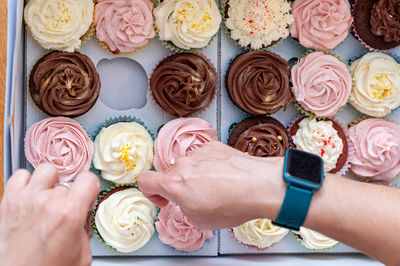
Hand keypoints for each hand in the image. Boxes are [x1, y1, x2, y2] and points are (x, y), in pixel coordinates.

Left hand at [0, 164, 99, 265]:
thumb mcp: (82, 253)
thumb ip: (85, 227)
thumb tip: (83, 214)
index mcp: (70, 213)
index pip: (89, 179)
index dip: (90, 188)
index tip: (86, 195)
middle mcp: (48, 202)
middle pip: (67, 182)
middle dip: (68, 195)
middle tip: (64, 211)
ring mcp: (27, 199)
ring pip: (46, 171)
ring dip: (49, 182)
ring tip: (47, 196)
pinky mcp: (9, 201)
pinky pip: (21, 175)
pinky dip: (26, 182)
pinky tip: (31, 195)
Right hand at [138, 141, 285, 228]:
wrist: (259, 185)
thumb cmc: (233, 204)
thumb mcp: (199, 220)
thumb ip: (183, 207)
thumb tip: (186, 201)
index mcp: (173, 183)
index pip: (144, 180)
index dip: (149, 192)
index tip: (162, 199)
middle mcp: (182, 164)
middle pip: (169, 173)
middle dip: (178, 186)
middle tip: (194, 198)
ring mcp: (198, 152)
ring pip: (188, 165)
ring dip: (195, 176)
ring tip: (215, 188)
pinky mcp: (213, 146)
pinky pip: (203, 156)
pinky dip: (208, 165)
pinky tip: (223, 176)